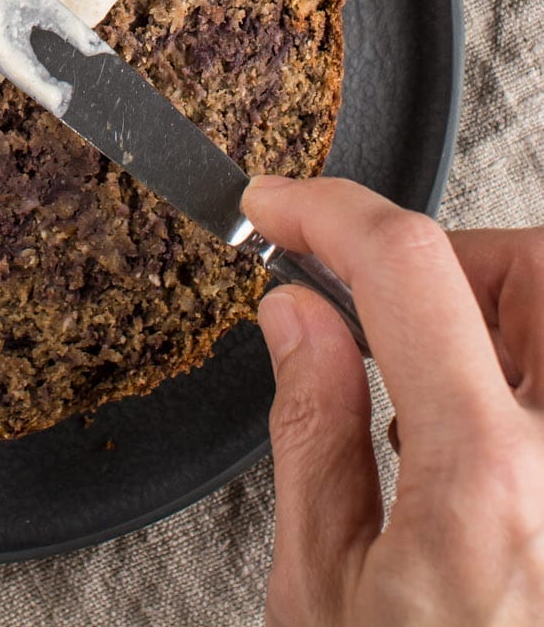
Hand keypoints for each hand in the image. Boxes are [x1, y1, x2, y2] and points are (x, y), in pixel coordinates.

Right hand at [245, 176, 543, 626]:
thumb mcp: (326, 597)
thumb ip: (314, 432)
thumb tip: (298, 314)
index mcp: (486, 482)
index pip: (408, 264)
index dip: (327, 209)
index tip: (278, 208)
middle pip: (535, 264)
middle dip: (451, 263)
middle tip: (385, 321)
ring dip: (507, 326)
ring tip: (446, 417)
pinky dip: (535, 392)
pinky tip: (498, 467)